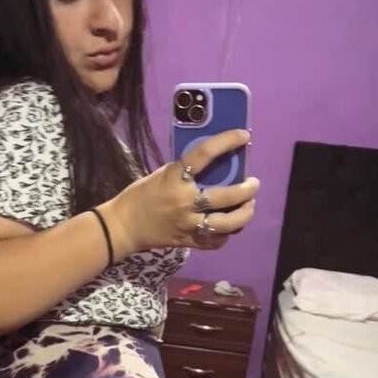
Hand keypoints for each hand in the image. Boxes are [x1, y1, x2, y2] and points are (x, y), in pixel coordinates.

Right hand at [100, 129, 257, 259]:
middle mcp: (185, 201)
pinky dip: (225, 234)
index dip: (227, 141)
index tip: (243, 136)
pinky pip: (215, 241)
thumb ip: (186, 172)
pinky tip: (228, 227)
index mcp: (175, 178)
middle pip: (226, 195)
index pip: (205, 153)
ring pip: (227, 223)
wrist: (123, 226)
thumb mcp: (162, 175)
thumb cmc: (141, 195)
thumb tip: (216, 164)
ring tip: (249, 206)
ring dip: (244, 214)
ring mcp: (188, 224)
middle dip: (247, 189)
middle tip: (253, 184)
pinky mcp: (188, 241)